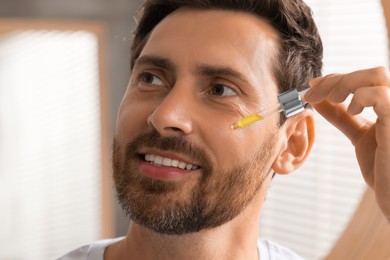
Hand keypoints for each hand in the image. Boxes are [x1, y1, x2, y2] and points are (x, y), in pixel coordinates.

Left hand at [304, 67, 389, 222]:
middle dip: (336, 80)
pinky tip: (351, 110)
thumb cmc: (383, 168)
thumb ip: (341, 116)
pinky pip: (380, 96)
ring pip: (376, 75)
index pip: (365, 78)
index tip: (313, 86)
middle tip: (312, 94)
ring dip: (345, 84)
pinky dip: (360, 97)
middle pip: (370, 73)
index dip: (337, 78)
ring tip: (332, 100)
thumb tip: (318, 100)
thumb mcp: (359, 135)